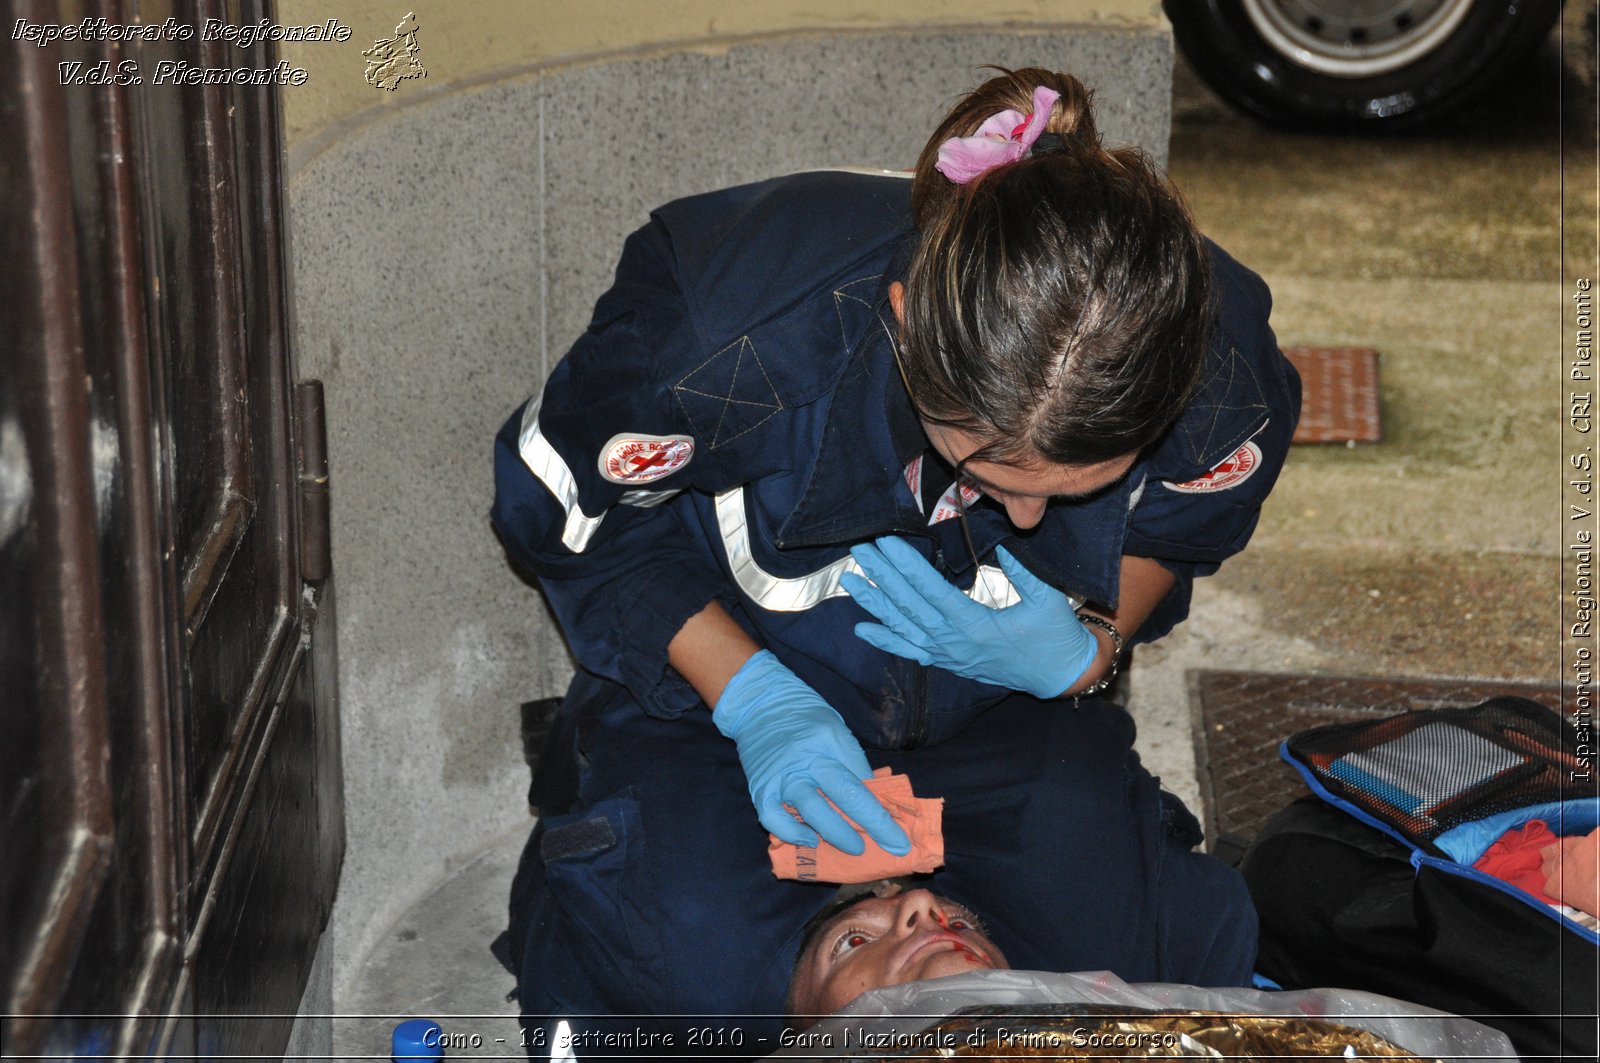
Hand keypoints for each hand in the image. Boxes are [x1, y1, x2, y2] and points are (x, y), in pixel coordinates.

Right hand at [713, 650, 910, 855]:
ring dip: (835, 833)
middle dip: (867, 828)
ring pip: (810, 811)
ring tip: (853, 846)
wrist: (761, 704)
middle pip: (841, 798)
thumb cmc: (806, 718)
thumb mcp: (837, 730)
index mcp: (828, 743)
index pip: (860, 784)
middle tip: (884, 848)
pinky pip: (773, 819)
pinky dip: (791, 833)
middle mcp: (805, 761)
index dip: (881, 817)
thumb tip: (872, 801)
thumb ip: (853, 764)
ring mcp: (781, 777)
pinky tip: (809, 839)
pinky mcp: (760, 789)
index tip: (899, 841)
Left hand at [843, 537, 1100, 697]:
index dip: (906, 566)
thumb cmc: (1055, 635)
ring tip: (850, 580)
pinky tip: (861, 629)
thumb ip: (1024, 572)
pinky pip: (910, 651)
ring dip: (874, 604)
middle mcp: (954, 642)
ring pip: (902, 628)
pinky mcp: (948, 662)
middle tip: (860, 549)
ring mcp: (948, 655)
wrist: (1060, 675)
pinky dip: (885, 640)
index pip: (931, 590)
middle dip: (882, 576)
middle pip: (909, 605)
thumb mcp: (1048, 600)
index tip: (886, 543)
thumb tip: (1004, 543)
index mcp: (975, 625)